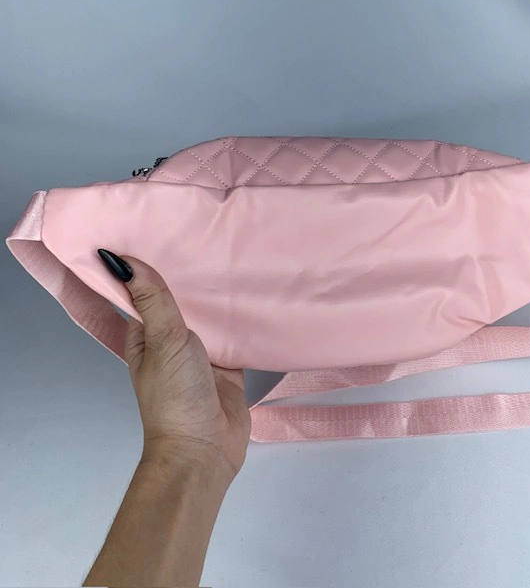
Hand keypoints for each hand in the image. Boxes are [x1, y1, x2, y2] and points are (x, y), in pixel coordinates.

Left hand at [98, 250, 250, 479]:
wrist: (205, 448)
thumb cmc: (176, 396)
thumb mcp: (163, 340)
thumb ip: (152, 301)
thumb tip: (121, 261)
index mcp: (146, 336)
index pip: (145, 294)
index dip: (150, 268)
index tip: (163, 234)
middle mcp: (171, 342)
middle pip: (181, 303)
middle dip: (193, 279)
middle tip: (209, 239)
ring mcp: (201, 354)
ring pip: (210, 318)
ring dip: (219, 299)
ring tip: (236, 259)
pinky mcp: (229, 364)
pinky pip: (236, 335)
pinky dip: (243, 321)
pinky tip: (255, 297)